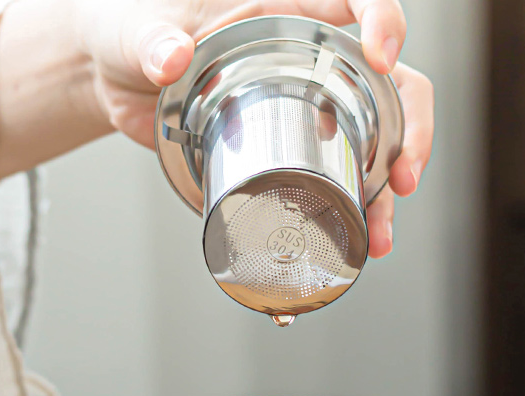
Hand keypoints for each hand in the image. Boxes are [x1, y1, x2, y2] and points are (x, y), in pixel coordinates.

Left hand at [0, 0, 433, 256]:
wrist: (115, 79)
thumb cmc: (126, 32)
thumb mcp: (131, 29)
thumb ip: (147, 38)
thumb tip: (171, 54)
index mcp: (284, 7)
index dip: (384, 20)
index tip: (383, 57)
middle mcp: (309, 56)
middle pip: (390, 84)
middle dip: (409, 130)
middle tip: (404, 177)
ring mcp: (306, 106)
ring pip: (372, 142)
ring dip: (384, 191)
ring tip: (379, 234)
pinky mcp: (291, 149)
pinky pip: (335, 177)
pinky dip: (348, 213)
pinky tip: (352, 243)